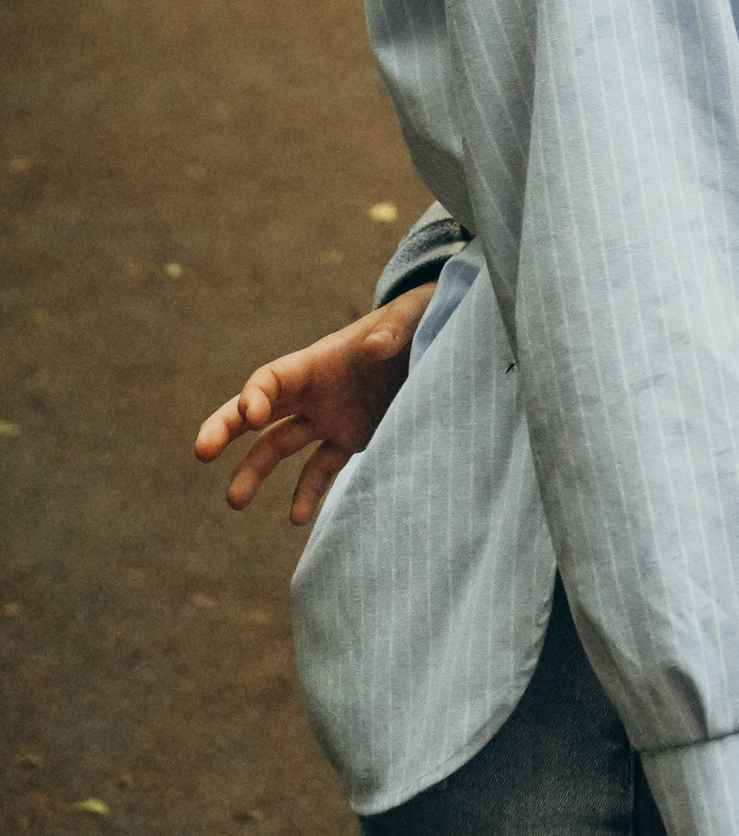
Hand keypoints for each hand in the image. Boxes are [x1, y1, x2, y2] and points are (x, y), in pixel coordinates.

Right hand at [193, 284, 435, 523]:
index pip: (270, 379)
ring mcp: (328, 417)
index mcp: (318, 361)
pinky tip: (297, 518)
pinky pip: (320, 469)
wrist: (441, 339)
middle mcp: (314, 391)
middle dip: (225, 428)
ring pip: (278, 446)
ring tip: (234, 501)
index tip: (252, 415)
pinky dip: (307, 492)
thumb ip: (394, 330)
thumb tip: (375, 348)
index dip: (255, 396)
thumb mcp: (411, 317)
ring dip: (254, 471)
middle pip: (257, 412)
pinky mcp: (350, 438)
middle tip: (201, 452)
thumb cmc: (419, 318)